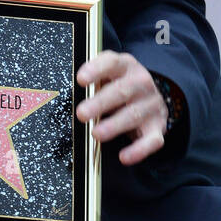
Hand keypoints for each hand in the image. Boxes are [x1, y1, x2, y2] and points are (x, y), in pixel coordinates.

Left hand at [76, 50, 167, 164]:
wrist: (154, 96)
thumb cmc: (122, 85)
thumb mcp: (109, 74)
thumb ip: (93, 79)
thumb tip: (63, 91)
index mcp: (125, 66)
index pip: (111, 63)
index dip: (96, 70)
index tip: (81, 80)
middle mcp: (141, 83)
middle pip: (121, 91)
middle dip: (100, 103)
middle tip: (82, 114)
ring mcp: (151, 105)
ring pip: (133, 115)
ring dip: (114, 126)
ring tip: (96, 134)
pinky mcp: (157, 127)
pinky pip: (151, 141)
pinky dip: (138, 150)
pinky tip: (124, 157)